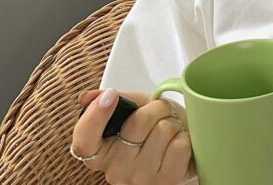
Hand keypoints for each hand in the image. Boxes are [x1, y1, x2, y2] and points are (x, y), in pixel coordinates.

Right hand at [72, 89, 197, 184]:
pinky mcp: (167, 182)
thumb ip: (118, 100)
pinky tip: (179, 143)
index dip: (95, 116)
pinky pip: (180, 145)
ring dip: (174, 122)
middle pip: (139, 122)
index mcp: (101, 152)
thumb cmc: (159, 126)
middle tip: (160, 114)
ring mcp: (141, 179)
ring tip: (171, 130)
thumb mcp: (138, 109)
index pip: (84, 140)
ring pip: (163, 130)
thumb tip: (89, 97)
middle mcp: (116, 170)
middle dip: (157, 108)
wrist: (188, 145)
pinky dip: (185, 137)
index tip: (110, 96)